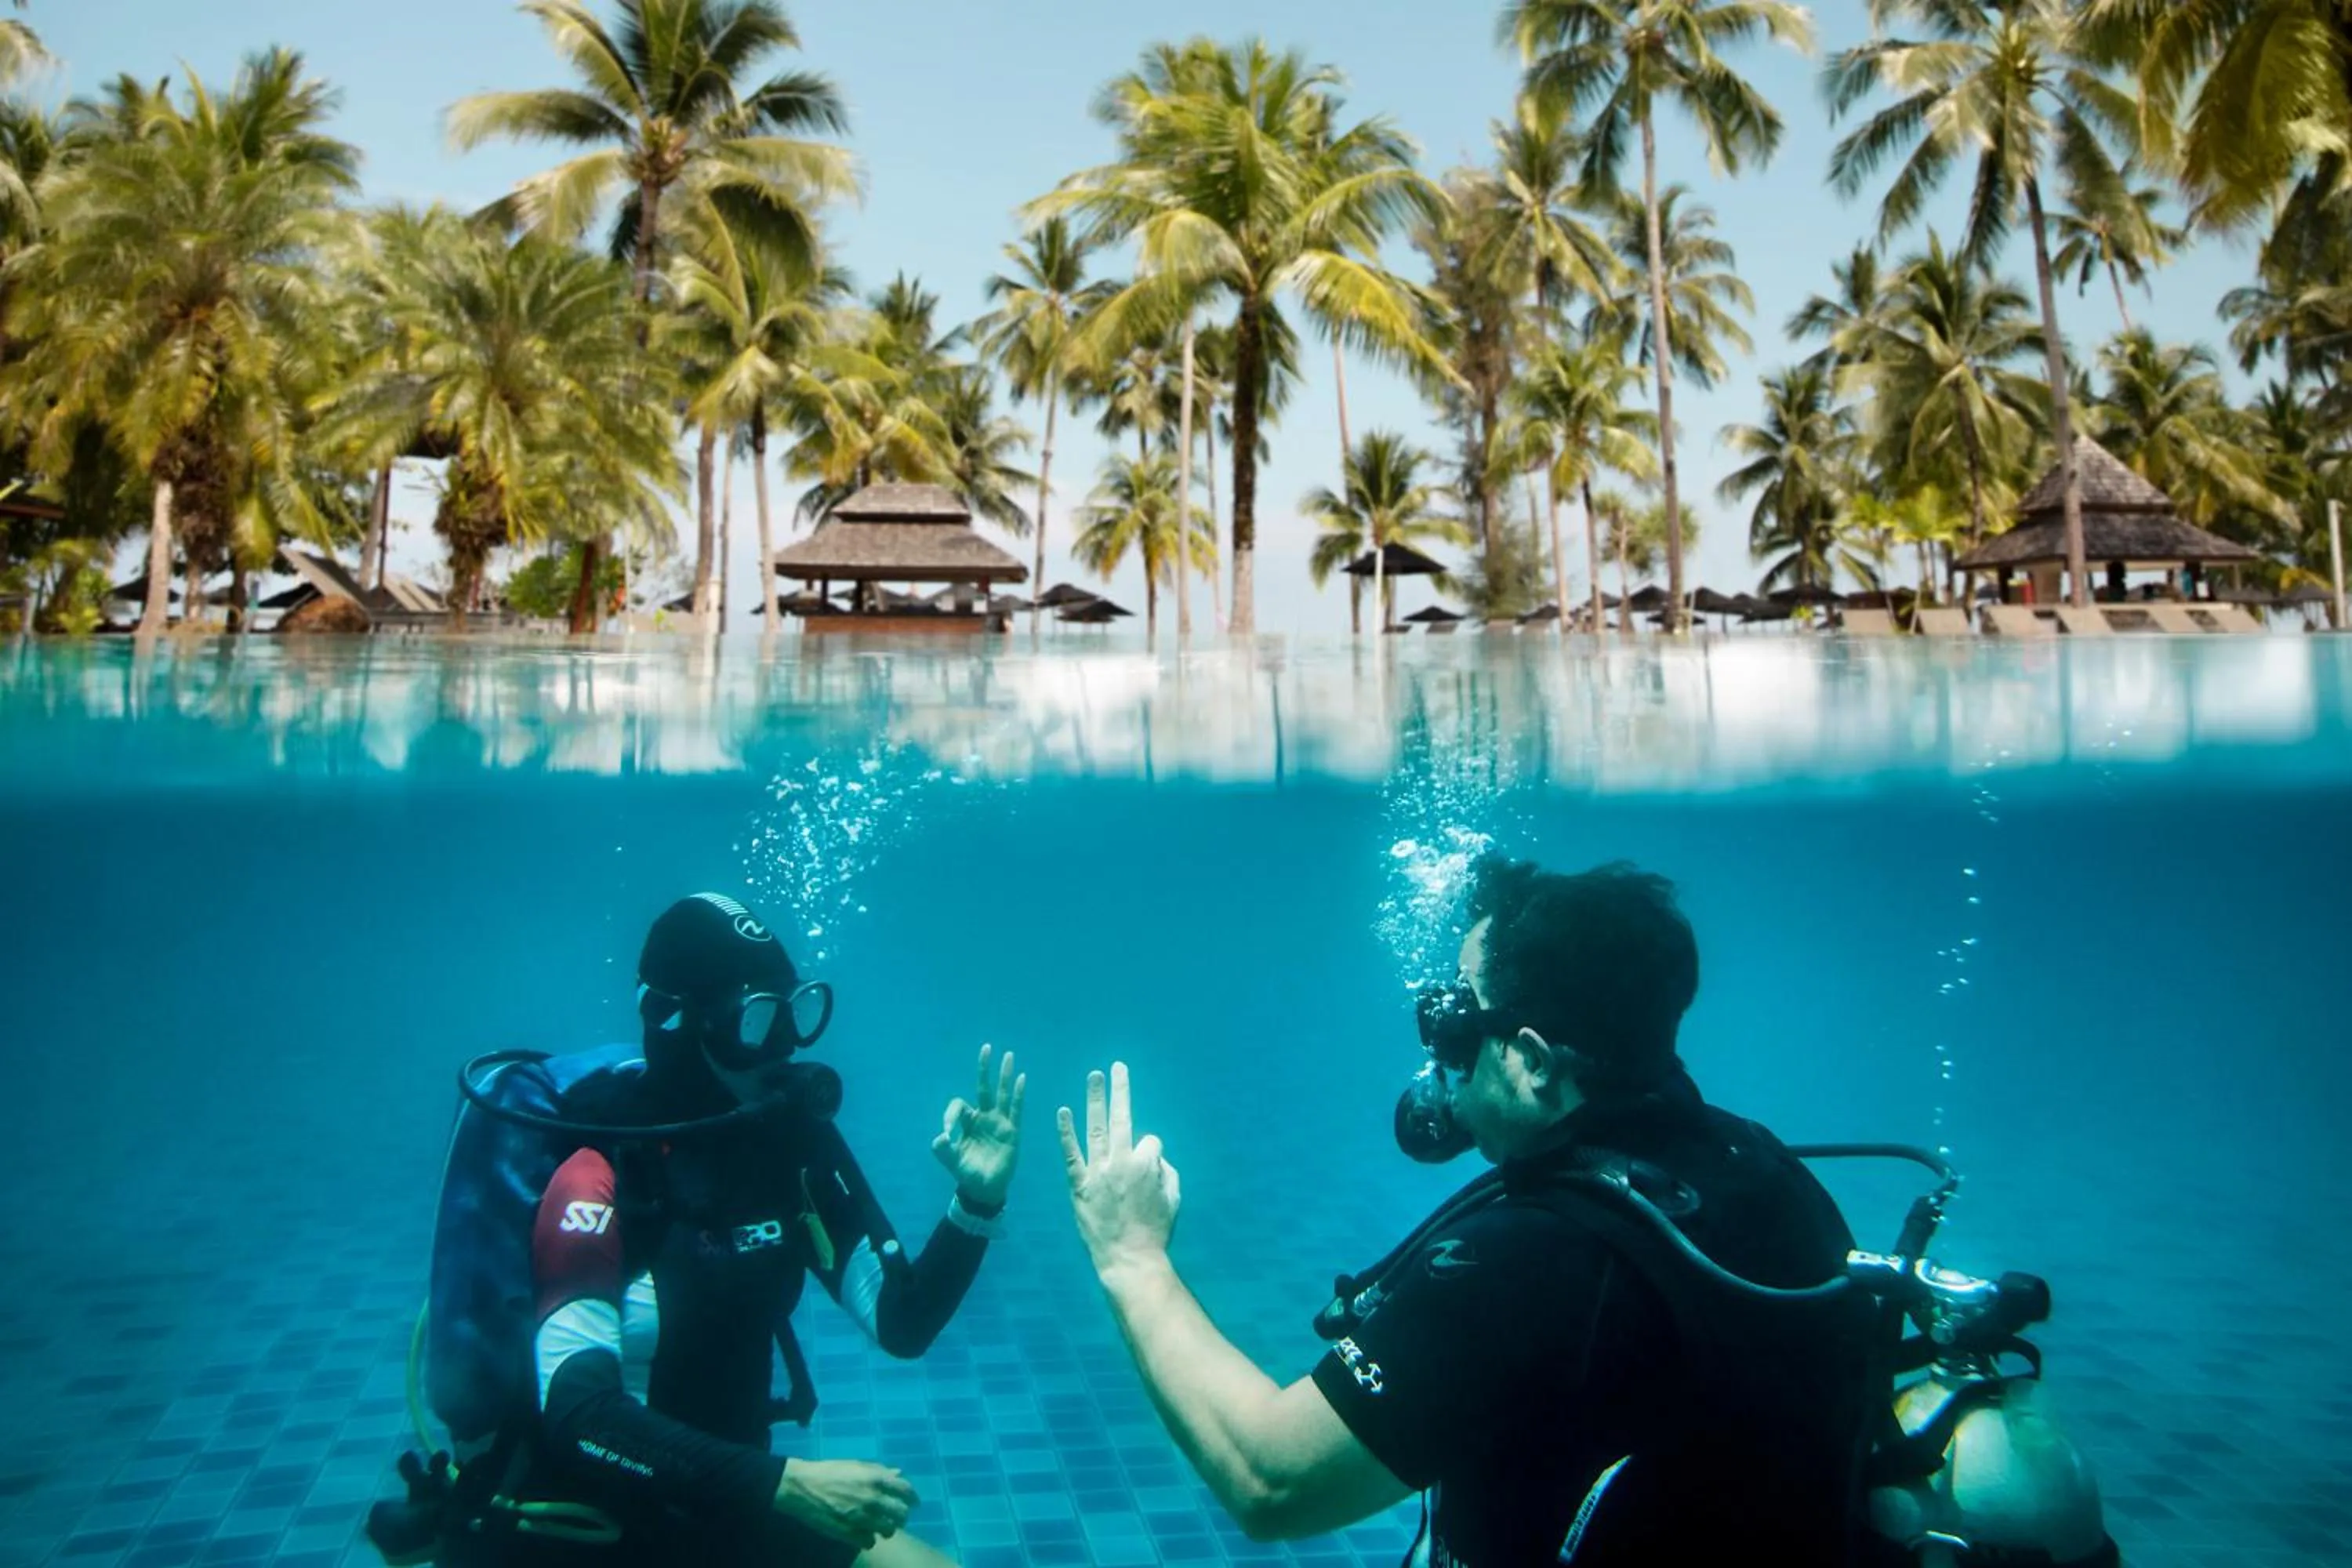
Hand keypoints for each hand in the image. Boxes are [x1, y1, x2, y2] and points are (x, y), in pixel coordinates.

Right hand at [772, 1458, 917, 1549]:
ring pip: (888, 1531)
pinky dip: (869, 1539)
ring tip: (879, 1526)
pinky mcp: (849, 1533)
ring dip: (886, 1529)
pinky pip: (870, 1542)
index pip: (906, 1491)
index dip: (912, 1499)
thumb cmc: (830, 1472)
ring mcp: (862, 1518)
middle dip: (900, 1516)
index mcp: (876, 1479)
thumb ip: (879, 1471)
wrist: (802, 1487)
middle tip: (895, 1517)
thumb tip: (899, 1473)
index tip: (913, 1504)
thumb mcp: (857, 1466)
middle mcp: (874, 1499)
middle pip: (901, 1514)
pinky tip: (862, 1533)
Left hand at [932, 1043, 1025, 1208]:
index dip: (951, 1115)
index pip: (959, 1106)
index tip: (947, 1135)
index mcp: (966, 1122)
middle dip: (984, 1069)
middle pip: (983, 1088)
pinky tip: (1021, 1078)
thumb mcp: (951, 1161)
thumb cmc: (967, 1173)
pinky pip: (1015, 1109)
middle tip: (986, 1048)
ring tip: (1008, 1055)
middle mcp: (983, 1117)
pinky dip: (1018, 1094)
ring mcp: (998, 1123)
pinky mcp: (1011, 1131)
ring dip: (1004, 1075)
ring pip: (1001, 1094)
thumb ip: (942, 1149)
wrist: (985, 1189)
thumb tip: (941, 1136)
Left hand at [1058, 1062, 1180, 1279]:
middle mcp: (1122, 1161)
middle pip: (1123, 1117)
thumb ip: (1167, 1171)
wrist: (1129, 1258)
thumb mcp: (1174, 1198)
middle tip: (1117, 1066)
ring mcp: (1098, 1171)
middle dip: (1121, 1089)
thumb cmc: (1156, 1231)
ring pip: (1097, 1127)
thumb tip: (1155, 1157)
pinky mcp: (1079, 1185)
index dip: (1151, 1153)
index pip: (1149, 1141)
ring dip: (1095, 1099)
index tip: (1147, 1174)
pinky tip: (1062, 1111)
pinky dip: (1066, 1132)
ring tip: (1094, 1075)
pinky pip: (1071, 1154)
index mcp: (1148, 1163)